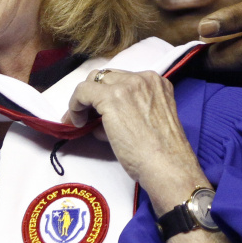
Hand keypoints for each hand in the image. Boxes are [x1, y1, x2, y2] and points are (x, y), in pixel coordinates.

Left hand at [65, 69, 205, 214]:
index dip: (106, 94)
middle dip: (93, 95)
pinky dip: (75, 105)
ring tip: (80, 121)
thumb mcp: (149, 121)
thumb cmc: (161, 153)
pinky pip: (83, 92)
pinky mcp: (111, 97)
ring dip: (84, 100)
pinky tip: (77, 121)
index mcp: (157, 83)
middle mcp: (143, 78)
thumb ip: (129, 112)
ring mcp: (128, 86)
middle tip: (84, 116)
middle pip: (106, 77)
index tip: (98, 111)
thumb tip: (99, 121)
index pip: (122, 79)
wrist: (166, 166)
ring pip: (93, 82)